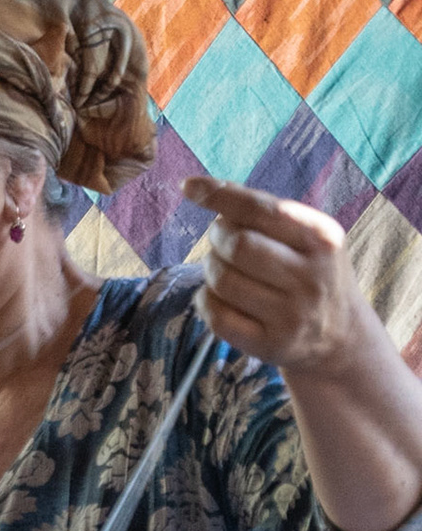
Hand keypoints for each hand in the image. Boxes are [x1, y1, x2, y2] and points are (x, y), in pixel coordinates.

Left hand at [181, 177, 371, 376]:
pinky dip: (205, 300)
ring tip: (225, 270)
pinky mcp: (270, 343)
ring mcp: (291, 314)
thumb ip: (265, 214)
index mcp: (322, 238)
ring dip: (210, 270)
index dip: (220, 196)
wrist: (340, 335)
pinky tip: (217, 297)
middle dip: (217, 239)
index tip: (189, 187)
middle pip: (237, 245)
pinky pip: (215, 315)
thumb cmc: (310, 273)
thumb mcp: (307, 238)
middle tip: (222, 242)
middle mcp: (311, 276)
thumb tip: (201, 188)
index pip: (261, 210)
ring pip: (221, 279)